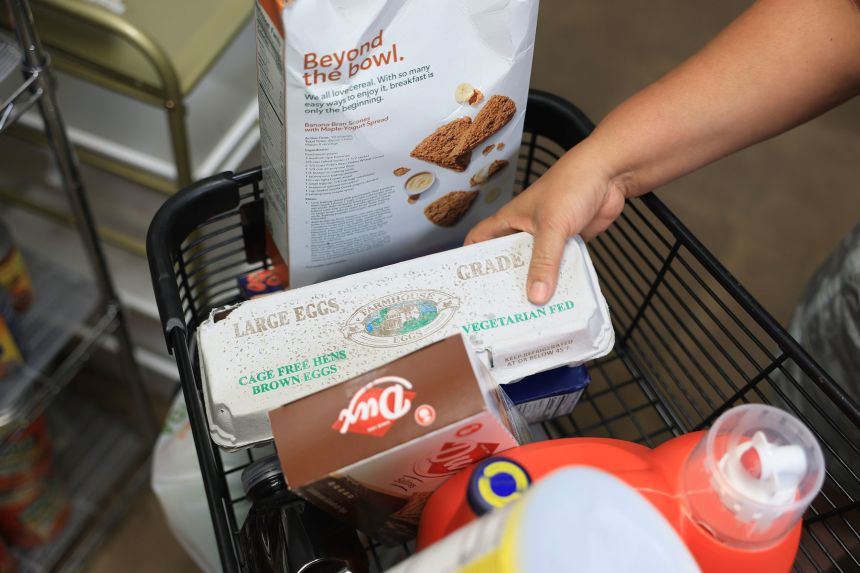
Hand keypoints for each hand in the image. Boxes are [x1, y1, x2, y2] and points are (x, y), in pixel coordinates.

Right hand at [465, 143, 628, 304]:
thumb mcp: (551, 226)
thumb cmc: (571, 183)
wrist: (609, 174)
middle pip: (509, 261)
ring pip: (537, 268)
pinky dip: (561, 281)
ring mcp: (548, 238)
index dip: (470, 259)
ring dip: (537, 285)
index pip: (480, 240)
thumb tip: (536, 296)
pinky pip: (560, 268)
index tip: (467, 284)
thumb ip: (544, 263)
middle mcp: (525, 231)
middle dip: (507, 282)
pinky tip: (560, 298)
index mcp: (510, 221)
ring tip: (531, 312)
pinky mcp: (569, 244)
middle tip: (502, 309)